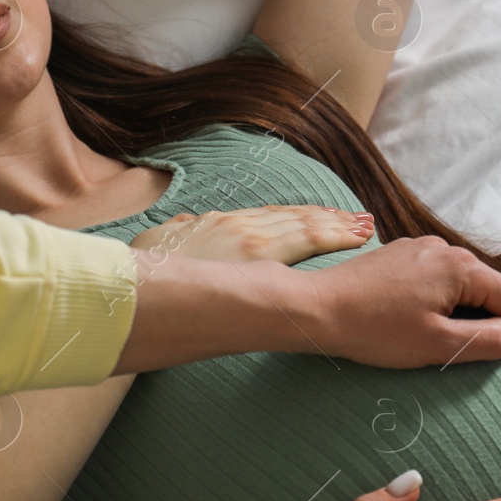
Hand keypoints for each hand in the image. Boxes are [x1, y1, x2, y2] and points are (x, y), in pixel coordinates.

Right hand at [129, 206, 374, 264]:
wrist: (134, 282)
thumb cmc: (145, 270)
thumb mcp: (163, 243)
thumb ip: (181, 232)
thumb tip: (185, 224)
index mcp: (222, 224)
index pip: (275, 218)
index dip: (304, 218)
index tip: (329, 219)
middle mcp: (240, 227)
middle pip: (297, 220)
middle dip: (331, 221)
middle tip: (363, 221)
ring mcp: (250, 240)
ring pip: (306, 226)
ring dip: (339, 226)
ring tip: (366, 227)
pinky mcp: (257, 255)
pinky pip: (305, 240)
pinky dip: (333, 235)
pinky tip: (354, 237)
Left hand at [302, 236, 500, 365]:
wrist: (315, 308)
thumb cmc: (372, 329)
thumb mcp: (437, 345)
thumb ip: (485, 340)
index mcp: (460, 269)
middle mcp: (444, 250)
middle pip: (497, 287)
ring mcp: (421, 252)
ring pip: (470, 283)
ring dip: (495, 307)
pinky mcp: (401, 260)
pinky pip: (446, 280)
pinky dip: (465, 299)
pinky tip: (470, 311)